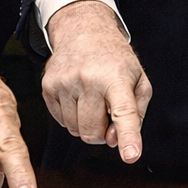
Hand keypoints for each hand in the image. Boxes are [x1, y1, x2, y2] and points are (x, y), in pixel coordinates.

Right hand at [42, 0, 151, 162]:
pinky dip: (72, 118)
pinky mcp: (48, 86)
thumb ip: (135, 115)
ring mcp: (65, 82)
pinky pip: (61, 122)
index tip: (130, 155)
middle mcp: (89, 79)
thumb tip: (113, 140)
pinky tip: (78, 98)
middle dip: (102, 134)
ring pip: (75, 131)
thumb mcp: (139, 81)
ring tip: (92, 100)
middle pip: (92, 133)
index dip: (128, 136)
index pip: (124, 112)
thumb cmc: (114, 60)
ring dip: (86, 125)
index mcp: (116, 78)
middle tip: (106, 115)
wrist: (83, 31)